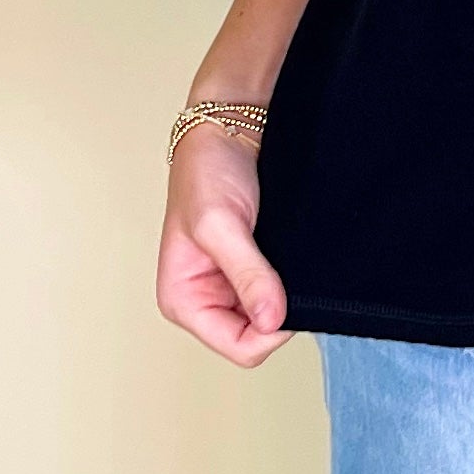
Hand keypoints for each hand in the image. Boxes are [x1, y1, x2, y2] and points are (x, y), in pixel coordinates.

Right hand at [156, 123, 292, 366]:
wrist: (229, 127)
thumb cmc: (207, 170)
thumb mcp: (221, 225)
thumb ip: (247, 274)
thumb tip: (272, 320)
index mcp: (183, 300)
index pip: (239, 347)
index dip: (270, 330)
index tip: (286, 296)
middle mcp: (205, 298)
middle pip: (257, 336)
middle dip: (277, 310)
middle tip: (286, 269)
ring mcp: (230, 284)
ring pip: (271, 314)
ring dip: (284, 292)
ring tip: (285, 255)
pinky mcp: (252, 265)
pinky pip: (278, 288)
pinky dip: (290, 277)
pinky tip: (290, 252)